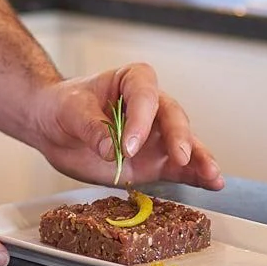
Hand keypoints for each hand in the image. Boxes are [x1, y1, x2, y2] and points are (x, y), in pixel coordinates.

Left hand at [24, 64, 223, 190]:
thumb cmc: (63, 107)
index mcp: (131, 80)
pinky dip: (196, 176)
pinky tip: (212, 184)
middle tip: (179, 158)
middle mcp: (151, 106)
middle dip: (179, 138)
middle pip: (173, 117)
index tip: (128, 145)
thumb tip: (110, 149)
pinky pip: (179, 168)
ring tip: (213, 175)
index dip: (141, 119)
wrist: (53, 128)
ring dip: (199, 159)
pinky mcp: (155, 161)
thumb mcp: (70, 111)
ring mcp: (156, 135)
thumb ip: (92, 127)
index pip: (144, 95)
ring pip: (184, 144)